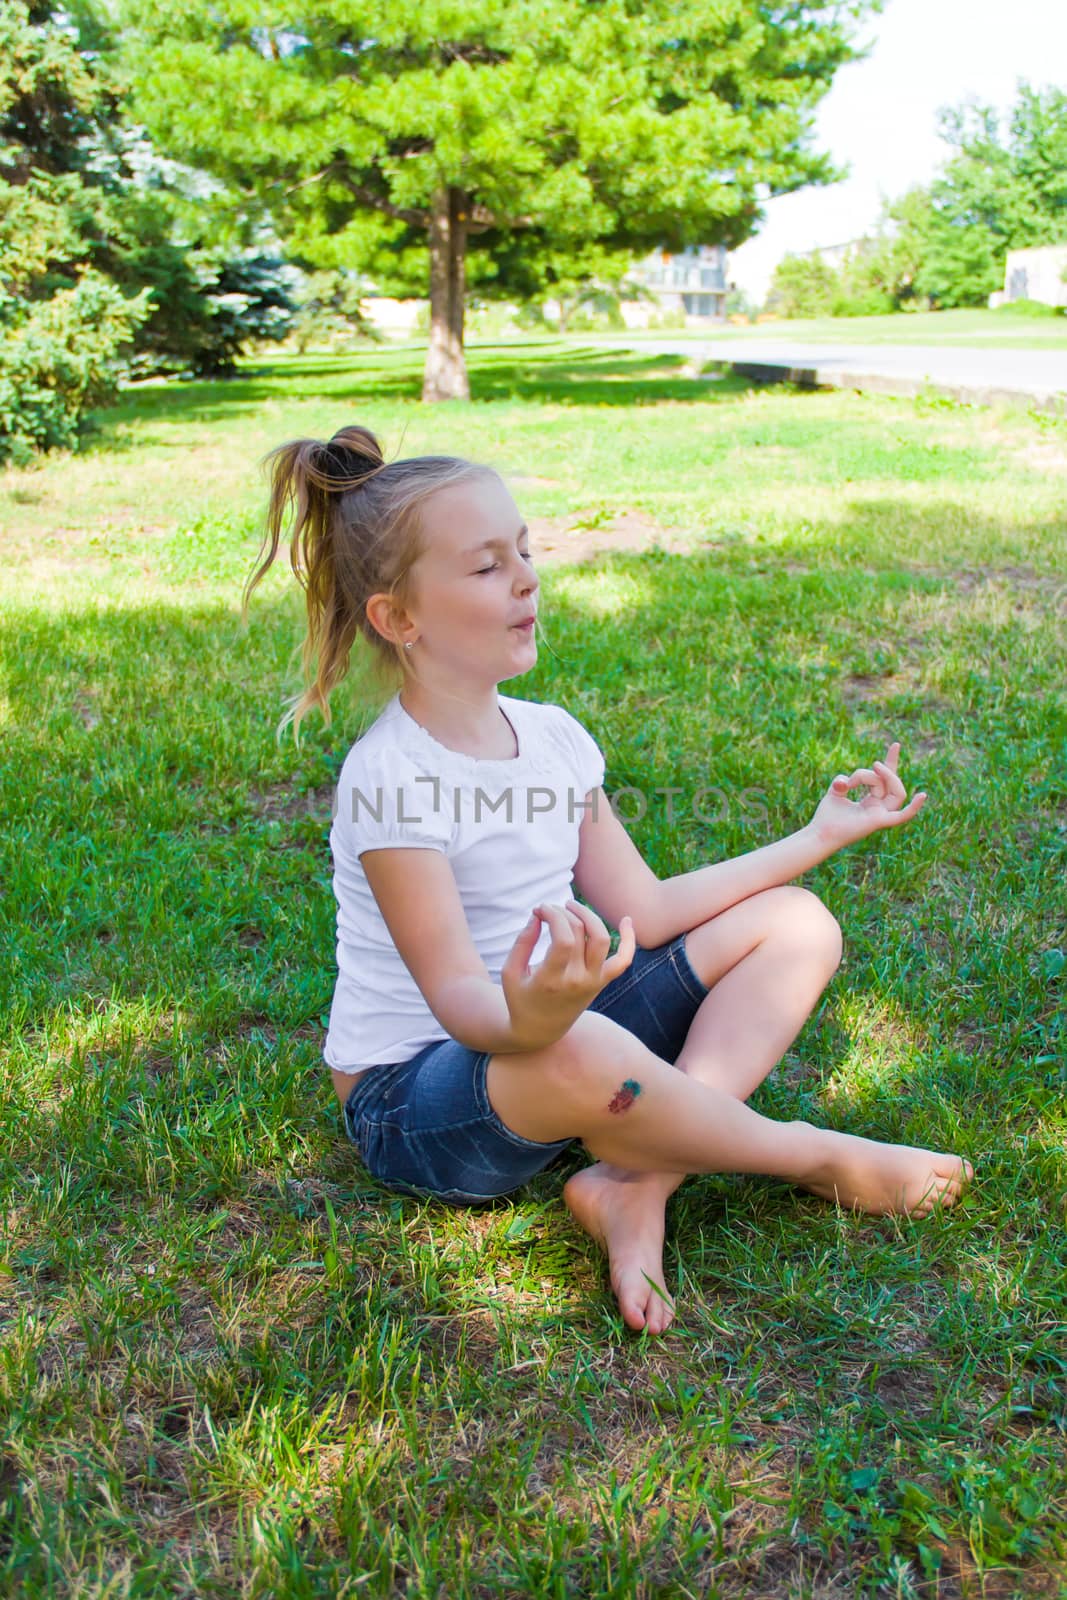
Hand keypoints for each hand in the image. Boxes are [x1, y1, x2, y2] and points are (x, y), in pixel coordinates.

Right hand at [501, 899, 636, 1051]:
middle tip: (547, 910)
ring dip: (589, 916)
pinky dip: (630, 940)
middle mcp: (576, 981)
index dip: (553, 915)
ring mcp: (593, 982)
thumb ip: (522, 942)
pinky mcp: (601, 982)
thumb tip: (538, 915)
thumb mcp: (511, 972)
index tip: (539, 909)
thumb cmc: (520, 998)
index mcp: (551, 980)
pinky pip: (623, 960)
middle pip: (579, 933)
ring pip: (602, 939)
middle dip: (562, 912)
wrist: (541, 1030)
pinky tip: (627, 920)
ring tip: (572, 907)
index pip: (564, 939)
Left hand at [808, 740, 926, 849]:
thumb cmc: (827, 816)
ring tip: (870, 771)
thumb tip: (845, 781)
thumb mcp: (835, 790)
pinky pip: (902, 816)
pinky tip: (922, 795)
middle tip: (874, 764)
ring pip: (895, 792)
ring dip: (885, 778)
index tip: (895, 744)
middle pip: (890, 783)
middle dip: (886, 769)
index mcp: (871, 801)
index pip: (886, 780)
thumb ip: (843, 781)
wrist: (820, 833)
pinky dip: (914, 808)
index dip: (892, 761)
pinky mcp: (879, 821)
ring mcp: (881, 814)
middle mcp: (879, 807)